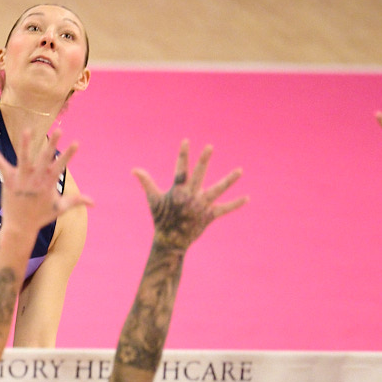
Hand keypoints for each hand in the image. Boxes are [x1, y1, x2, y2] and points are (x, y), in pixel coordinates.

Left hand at [0, 130, 91, 234]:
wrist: (20, 227)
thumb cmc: (41, 216)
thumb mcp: (60, 208)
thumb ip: (76, 201)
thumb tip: (93, 202)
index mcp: (48, 183)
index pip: (61, 165)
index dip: (69, 154)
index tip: (76, 142)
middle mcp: (36, 179)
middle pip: (46, 158)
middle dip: (52, 144)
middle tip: (59, 130)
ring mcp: (22, 179)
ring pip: (24, 158)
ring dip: (26, 144)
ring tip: (27, 131)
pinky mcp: (8, 181)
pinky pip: (1, 166)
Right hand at [133, 142, 247, 251]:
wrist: (171, 241)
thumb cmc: (161, 218)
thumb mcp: (153, 199)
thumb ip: (146, 182)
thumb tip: (134, 169)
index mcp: (178, 191)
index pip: (180, 169)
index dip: (183, 154)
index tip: (186, 141)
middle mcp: (190, 196)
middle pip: (198, 175)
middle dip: (204, 160)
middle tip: (210, 146)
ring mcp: (201, 206)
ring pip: (217, 190)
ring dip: (229, 180)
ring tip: (240, 170)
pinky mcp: (209, 216)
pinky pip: (224, 209)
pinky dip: (235, 204)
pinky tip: (247, 198)